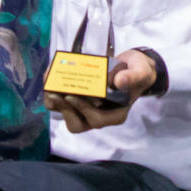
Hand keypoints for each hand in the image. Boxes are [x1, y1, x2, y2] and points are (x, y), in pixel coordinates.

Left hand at [43, 48, 157, 132]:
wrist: (131, 66)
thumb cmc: (137, 72)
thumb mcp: (141, 72)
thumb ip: (133, 76)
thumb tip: (119, 82)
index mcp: (115, 114)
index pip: (96, 120)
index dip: (82, 110)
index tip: (71, 96)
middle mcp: (99, 115)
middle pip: (76, 124)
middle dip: (64, 110)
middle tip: (55, 93)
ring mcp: (87, 109)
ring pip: (65, 114)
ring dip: (54, 102)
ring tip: (49, 85)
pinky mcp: (77, 99)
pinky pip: (60, 102)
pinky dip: (53, 91)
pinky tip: (50, 76)